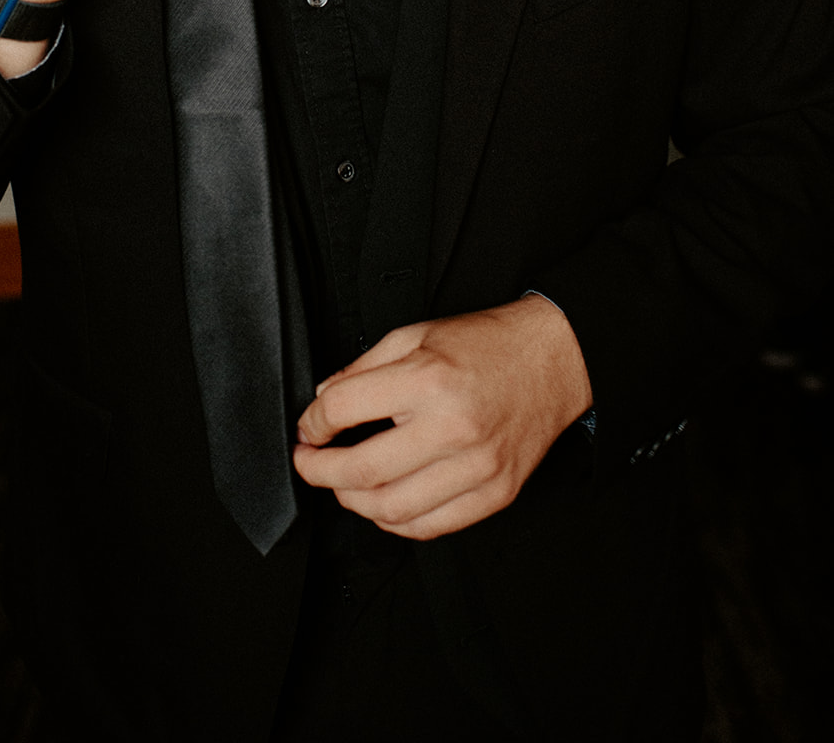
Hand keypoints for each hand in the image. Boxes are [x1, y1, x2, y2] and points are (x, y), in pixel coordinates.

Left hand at [293, 296, 591, 539]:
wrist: (553, 359)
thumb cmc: (486, 345)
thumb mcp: (415, 335)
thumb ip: (363, 367)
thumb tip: (323, 400)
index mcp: (428, 380)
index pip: (344, 410)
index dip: (313, 422)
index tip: (309, 427)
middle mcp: (451, 428)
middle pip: (361, 471)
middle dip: (319, 471)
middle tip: (309, 462)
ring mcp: (476, 467)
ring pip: (392, 510)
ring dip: (353, 502)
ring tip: (344, 484)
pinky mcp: (495, 493)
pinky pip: (432, 527)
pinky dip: (397, 523)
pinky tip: (384, 504)